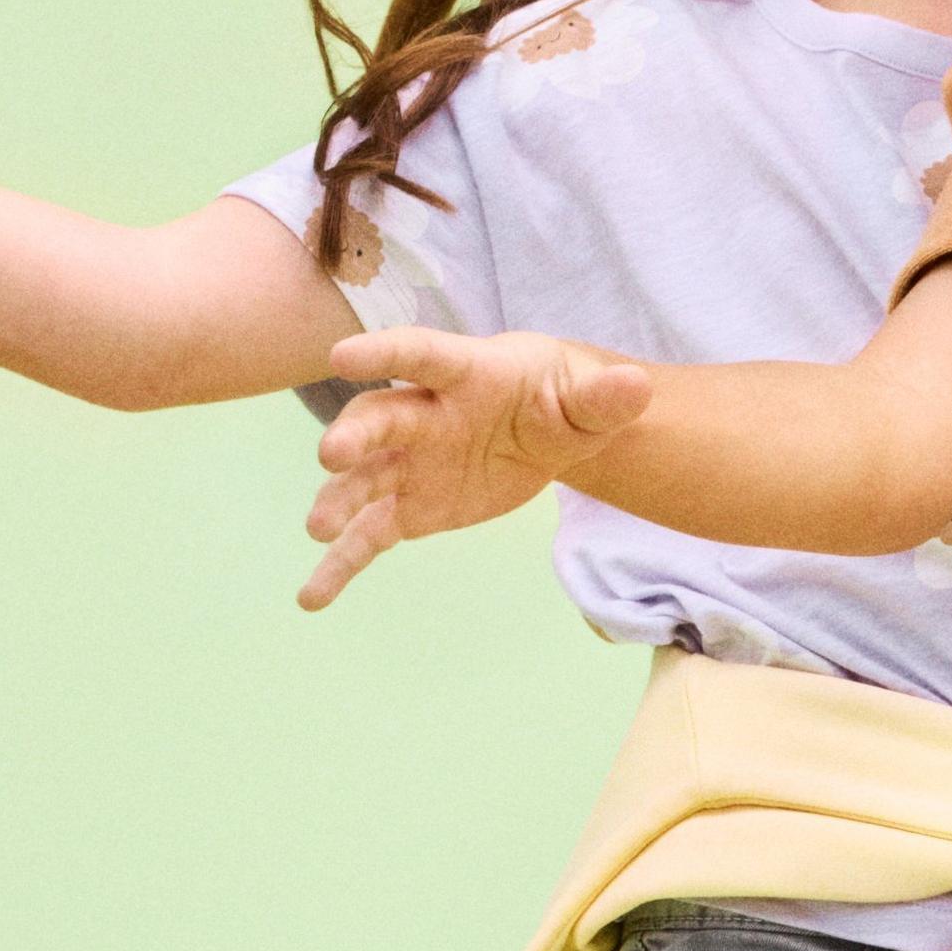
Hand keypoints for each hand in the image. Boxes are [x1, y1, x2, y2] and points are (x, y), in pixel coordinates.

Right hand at [295, 324, 644, 606]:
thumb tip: (637, 388)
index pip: (420, 356)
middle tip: (331, 456)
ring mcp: (409, 463)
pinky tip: (313, 597)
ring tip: (318, 529)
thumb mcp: (590, 401)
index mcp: (464, 375)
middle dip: (354, 435)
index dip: (383, 353)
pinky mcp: (409, 508)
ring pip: (365, 481)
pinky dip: (341, 566)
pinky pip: (369, 537)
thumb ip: (606, 397)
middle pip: (380, 419)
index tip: (343, 355)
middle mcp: (423, 414)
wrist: (546, 434)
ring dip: (338, 501)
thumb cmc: (562, 401)